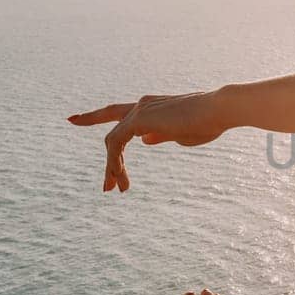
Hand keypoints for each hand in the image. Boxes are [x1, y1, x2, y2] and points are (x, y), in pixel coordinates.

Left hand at [67, 88, 232, 191]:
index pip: (119, 112)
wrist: (220, 109)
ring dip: (112, 167)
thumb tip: (144, 140)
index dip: (95, 116)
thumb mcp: (181, 133)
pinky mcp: (140, 119)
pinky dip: (115, 162)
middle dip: (97, 136)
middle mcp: (142, 105)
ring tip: (114, 189)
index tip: (74, 119)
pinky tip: (120, 179)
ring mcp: (140, 110)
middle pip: (112, 125)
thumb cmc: (209, 122)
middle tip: (93, 162)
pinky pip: (116, 143)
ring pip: (113, 140)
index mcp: (152, 108)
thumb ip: (161, 135)